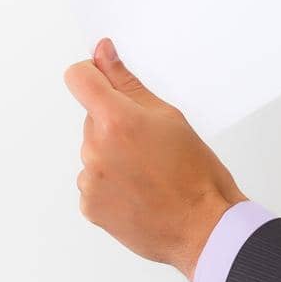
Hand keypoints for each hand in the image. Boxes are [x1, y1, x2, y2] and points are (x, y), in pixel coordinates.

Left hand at [64, 38, 245, 280]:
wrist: (202, 227)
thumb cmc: (196, 174)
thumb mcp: (169, 117)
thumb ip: (127, 84)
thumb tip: (103, 54)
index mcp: (115, 120)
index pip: (78, 78)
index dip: (93, 75)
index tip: (106, 82)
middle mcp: (95, 149)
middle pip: (92, 119)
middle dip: (115, 123)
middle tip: (150, 143)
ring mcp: (89, 180)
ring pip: (94, 151)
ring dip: (113, 155)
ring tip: (149, 172)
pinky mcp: (89, 206)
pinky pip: (93, 181)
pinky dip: (111, 183)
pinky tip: (140, 191)